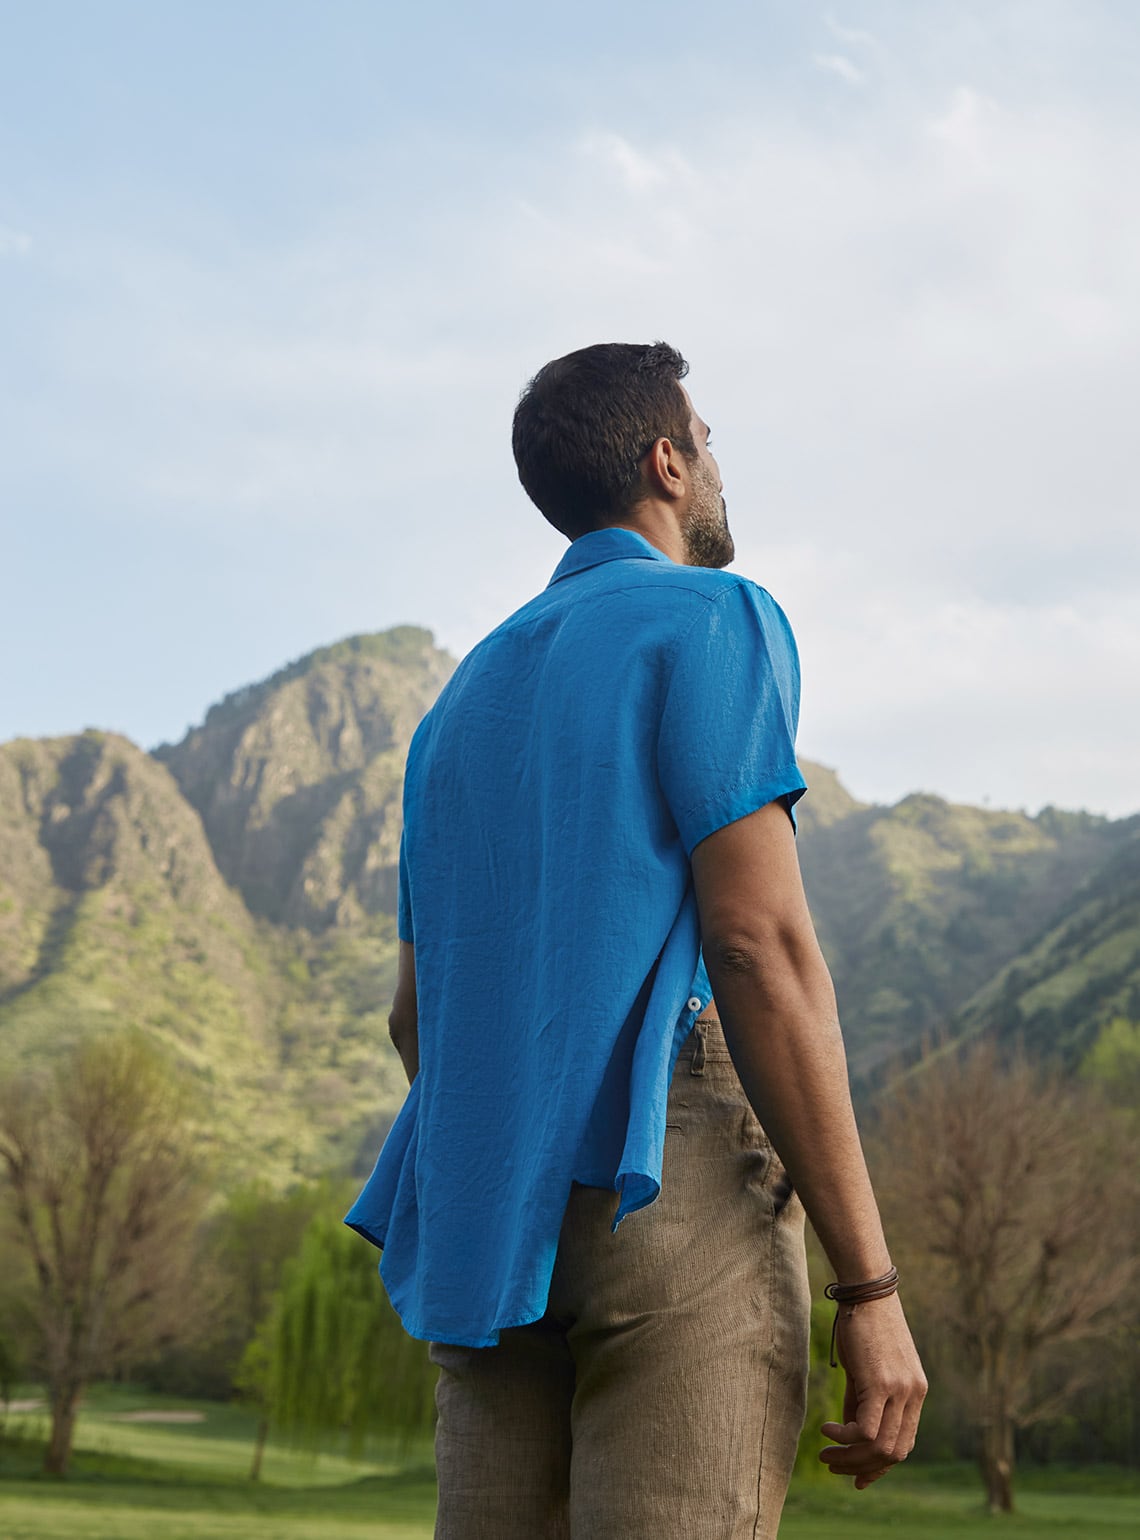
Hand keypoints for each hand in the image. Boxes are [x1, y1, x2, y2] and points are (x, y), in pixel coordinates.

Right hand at [819, 1291, 926, 1488]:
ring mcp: (900, 1391)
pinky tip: (827, 1430)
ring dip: (850, 1458)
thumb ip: (863, 1400)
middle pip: (893, 1453)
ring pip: (880, 1446)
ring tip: (826, 1454)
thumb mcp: (867, 1369)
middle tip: (833, 1467)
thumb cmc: (863, 1325)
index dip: (880, 1467)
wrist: (866, 1291)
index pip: (904, 1445)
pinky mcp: (881, 1384)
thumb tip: (851, 1432)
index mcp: (915, 1393)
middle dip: (862, 1468)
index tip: (857, 1477)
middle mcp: (913, 1395)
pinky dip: (844, 1438)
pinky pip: (864, 1429)